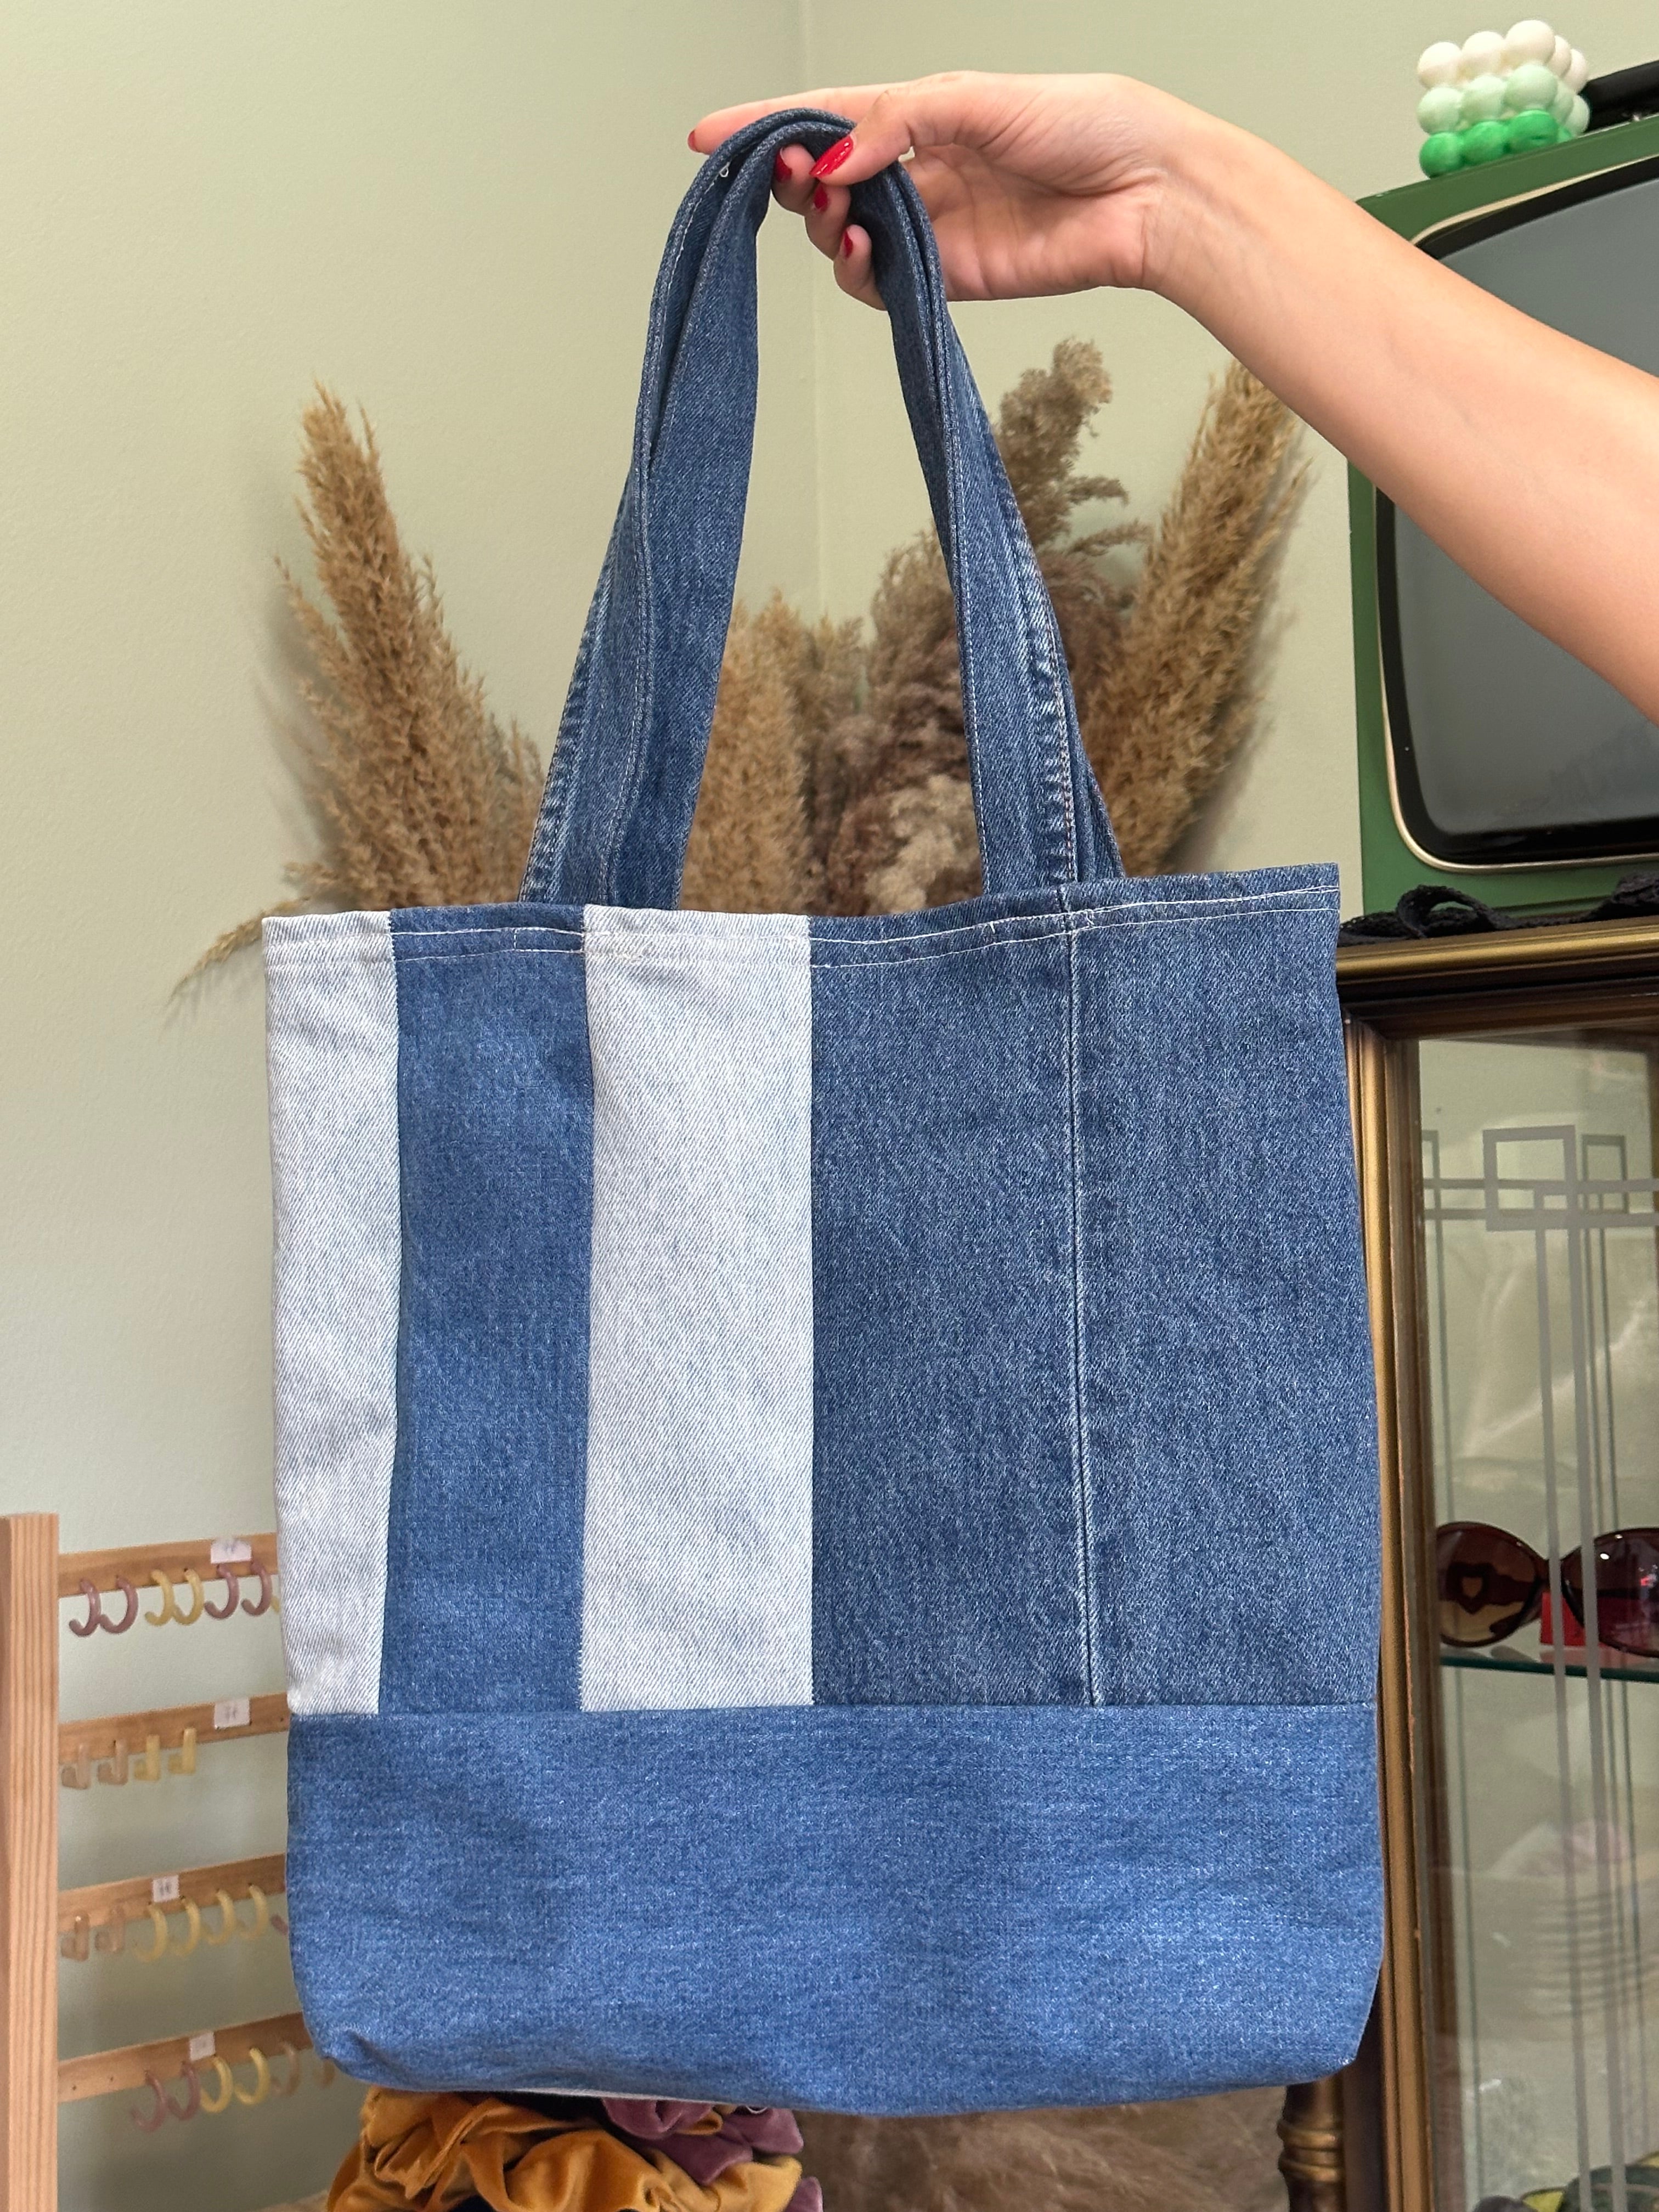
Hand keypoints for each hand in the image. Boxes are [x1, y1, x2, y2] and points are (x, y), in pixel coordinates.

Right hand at [688, 71, 1204, 308]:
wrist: (1147, 191)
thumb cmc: (1085, 122)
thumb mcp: (978, 97)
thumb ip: (900, 120)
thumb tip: (836, 157)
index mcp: (923, 115)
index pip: (829, 116)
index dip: (767, 126)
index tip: (709, 137)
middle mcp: (919, 172)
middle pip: (826, 180)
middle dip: (793, 177)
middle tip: (789, 172)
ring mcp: (931, 229)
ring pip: (845, 236)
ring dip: (824, 226)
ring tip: (833, 210)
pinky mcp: (949, 280)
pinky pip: (881, 284)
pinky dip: (859, 271)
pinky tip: (863, 251)